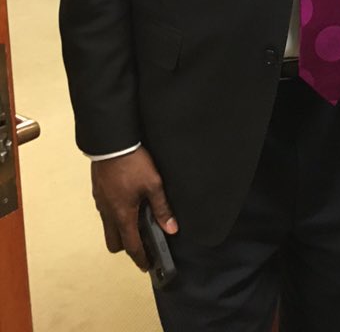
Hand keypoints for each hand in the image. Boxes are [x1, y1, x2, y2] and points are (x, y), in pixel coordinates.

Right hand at [91, 146, 177, 270]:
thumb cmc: (133, 164)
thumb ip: (162, 208)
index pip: (131, 245)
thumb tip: (172, 229)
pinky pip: (105, 213)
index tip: (147, 266)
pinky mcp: (98, 192)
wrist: (111, 143)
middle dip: (127, 247)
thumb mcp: (153, 184)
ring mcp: (100, 203)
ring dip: (120, 230)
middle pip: (114, 242)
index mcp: (122, 215)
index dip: (140, 257)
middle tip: (142, 241)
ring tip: (137, 221)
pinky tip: (127, 203)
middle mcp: (108, 213)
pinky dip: (115, 216)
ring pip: (108, 227)